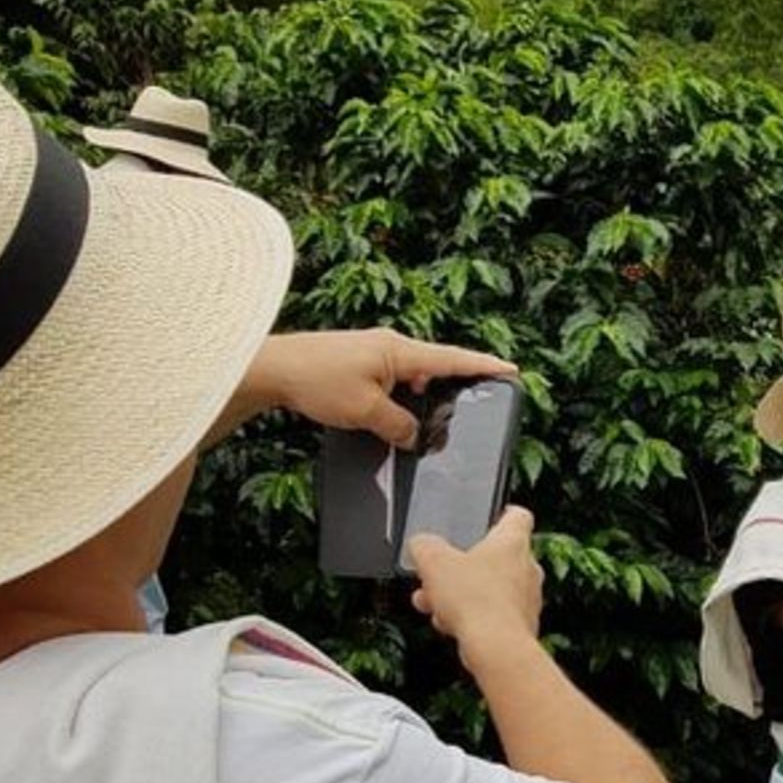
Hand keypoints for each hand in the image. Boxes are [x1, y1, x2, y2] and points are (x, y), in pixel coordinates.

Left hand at [243, 329, 515, 446]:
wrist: (271, 369)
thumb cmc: (316, 380)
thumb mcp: (365, 411)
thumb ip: (398, 426)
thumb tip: (414, 436)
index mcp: (400, 351)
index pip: (453, 358)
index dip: (484, 366)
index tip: (511, 370)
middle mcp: (391, 346)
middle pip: (436, 366)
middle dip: (456, 386)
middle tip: (477, 402)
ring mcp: (373, 353)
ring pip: (412, 377)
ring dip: (423, 397)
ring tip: (434, 421)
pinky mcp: (358, 363)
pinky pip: (393, 380)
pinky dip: (402, 397)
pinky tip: (398, 418)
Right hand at [408, 506, 544, 662]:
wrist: (496, 646)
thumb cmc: (476, 600)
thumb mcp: (434, 562)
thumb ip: (424, 546)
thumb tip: (421, 544)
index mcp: (513, 542)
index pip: (517, 516)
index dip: (501, 513)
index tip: (488, 517)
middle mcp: (528, 567)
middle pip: (494, 557)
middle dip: (462, 566)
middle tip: (439, 574)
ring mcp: (528, 598)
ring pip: (490, 589)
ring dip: (461, 594)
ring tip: (434, 603)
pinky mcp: (522, 624)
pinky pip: (493, 614)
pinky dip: (471, 616)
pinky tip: (449, 624)